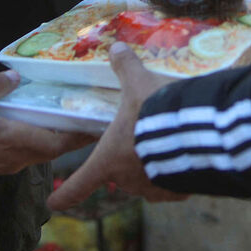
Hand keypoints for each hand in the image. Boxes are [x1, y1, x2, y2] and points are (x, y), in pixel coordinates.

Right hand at [0, 71, 94, 178]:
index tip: (95, 124)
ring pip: (44, 153)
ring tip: (72, 122)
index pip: (56, 142)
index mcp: (13, 140)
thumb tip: (15, 76)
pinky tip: (43, 128)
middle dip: (75, 137)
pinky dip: (43, 143)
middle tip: (91, 120)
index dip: (78, 136)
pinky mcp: (3, 164)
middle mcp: (17, 155)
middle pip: (55, 149)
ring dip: (60, 140)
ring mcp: (11, 163)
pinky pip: (31, 155)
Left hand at [47, 43, 187, 209]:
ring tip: (166, 145)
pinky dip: (174, 173)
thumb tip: (117, 47)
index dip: (64, 195)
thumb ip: (126, 68)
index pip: (79, 185)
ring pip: (146, 180)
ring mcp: (152, 189)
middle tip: (140, 138)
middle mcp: (126, 181)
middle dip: (127, 159)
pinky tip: (184, 155)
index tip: (54, 202)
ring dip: (151, 166)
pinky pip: (171, 185)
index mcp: (108, 159)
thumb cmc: (155, 111)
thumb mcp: (139, 84)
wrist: (196, 131)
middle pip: (119, 175)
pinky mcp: (177, 191)